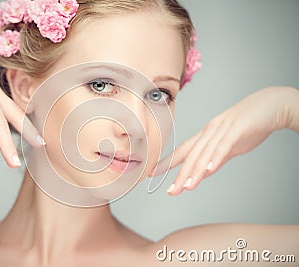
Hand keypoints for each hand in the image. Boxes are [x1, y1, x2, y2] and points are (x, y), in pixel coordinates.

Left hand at [151, 86, 297, 194]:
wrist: (273, 105)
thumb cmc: (251, 125)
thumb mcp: (230, 146)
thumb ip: (216, 159)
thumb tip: (203, 173)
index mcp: (207, 134)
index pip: (183, 151)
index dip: (167, 162)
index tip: (153, 173)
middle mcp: (210, 130)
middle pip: (191, 155)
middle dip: (180, 174)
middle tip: (171, 190)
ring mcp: (223, 128)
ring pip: (205, 152)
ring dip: (195, 171)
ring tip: (186, 186)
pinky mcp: (238, 128)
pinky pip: (224, 145)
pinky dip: (216, 157)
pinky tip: (209, 169)